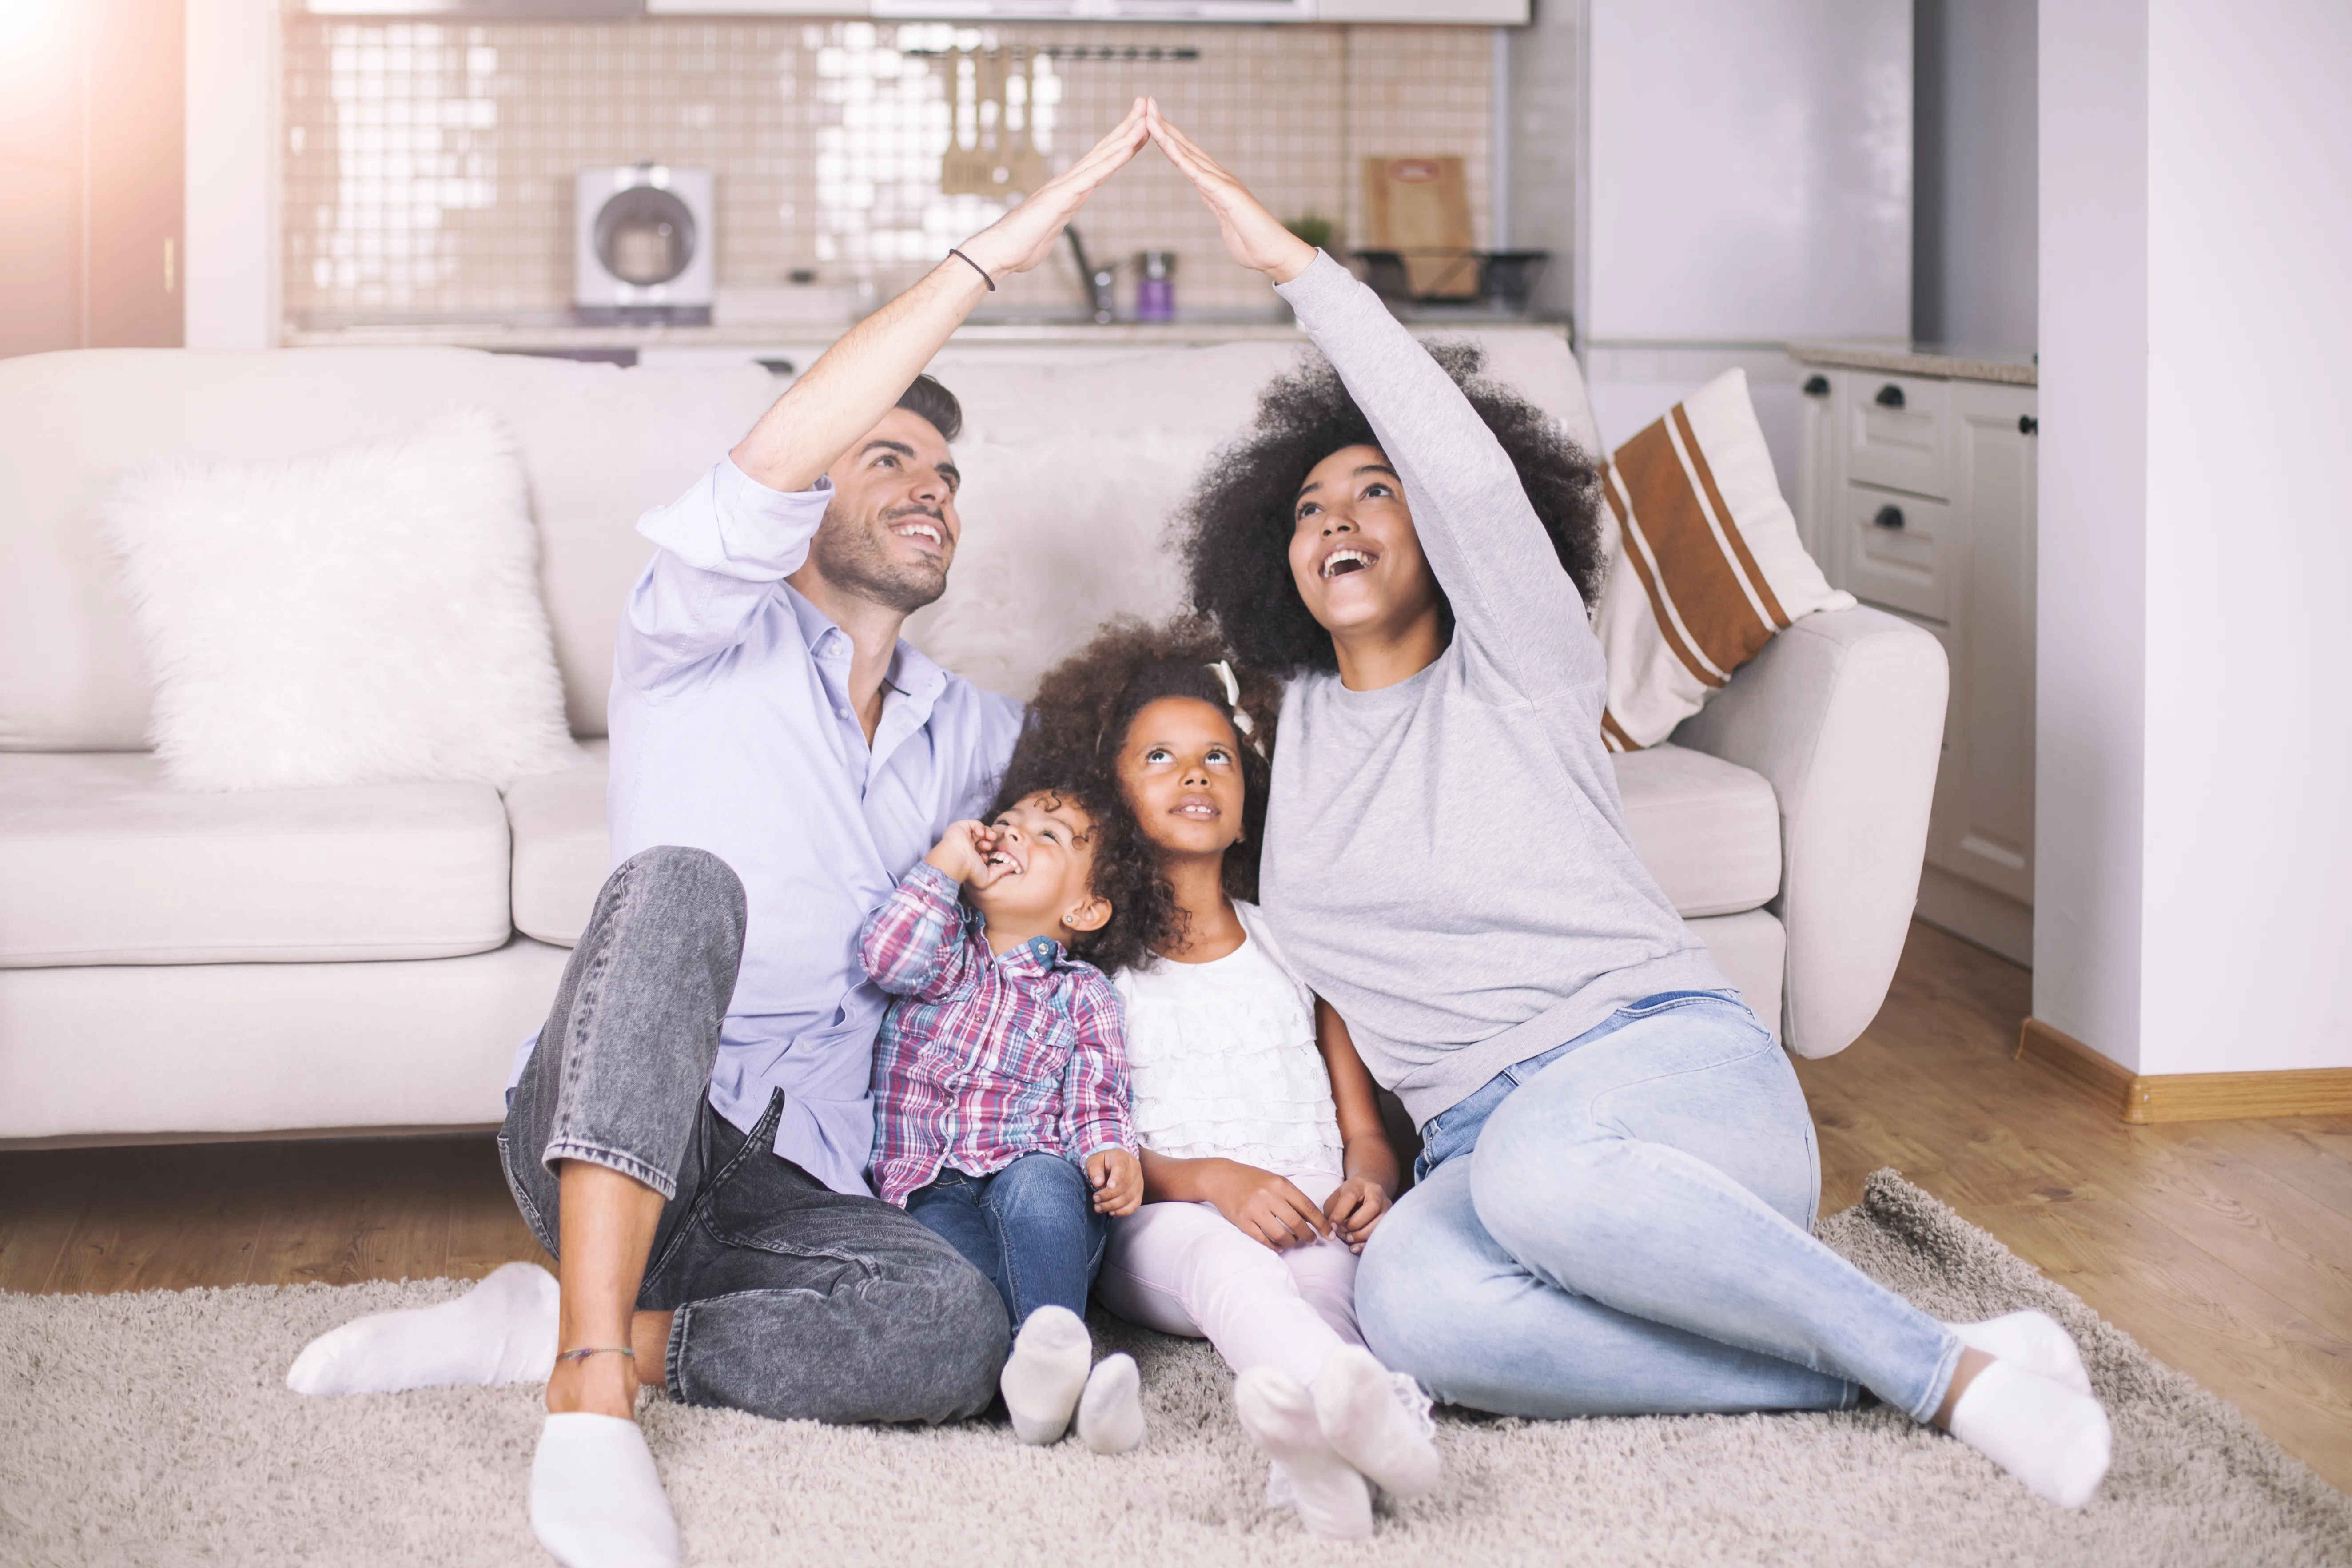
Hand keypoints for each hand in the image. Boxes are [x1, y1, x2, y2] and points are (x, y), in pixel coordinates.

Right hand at [924, 820, 1006, 888]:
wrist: (956, 860)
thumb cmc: (969, 870)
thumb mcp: (988, 876)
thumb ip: (1001, 871)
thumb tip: (1012, 867)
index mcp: (971, 858)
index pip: (984, 851)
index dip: (990, 853)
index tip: (989, 858)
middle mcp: (967, 847)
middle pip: (984, 840)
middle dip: (989, 843)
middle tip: (989, 847)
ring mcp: (964, 837)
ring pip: (980, 831)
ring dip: (988, 834)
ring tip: (989, 838)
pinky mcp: (961, 827)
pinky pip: (974, 823)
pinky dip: (980, 827)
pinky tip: (981, 833)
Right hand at [956, 98, 1150, 279]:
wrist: (999, 251)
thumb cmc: (1022, 242)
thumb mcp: (1050, 227)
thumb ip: (1057, 218)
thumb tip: (1058, 218)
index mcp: (1070, 189)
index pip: (1102, 160)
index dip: (1121, 141)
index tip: (1140, 125)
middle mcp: (1069, 181)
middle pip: (1104, 150)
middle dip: (1127, 126)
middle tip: (1146, 103)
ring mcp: (1065, 187)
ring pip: (1101, 158)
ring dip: (1125, 138)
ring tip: (1144, 119)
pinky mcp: (1060, 199)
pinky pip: (1091, 178)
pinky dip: (1110, 163)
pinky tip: (1127, 150)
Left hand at [1088, 1148, 1142, 1216]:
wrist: (1116, 1164)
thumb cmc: (1104, 1162)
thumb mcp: (1094, 1160)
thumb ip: (1094, 1169)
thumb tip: (1098, 1183)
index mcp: (1123, 1158)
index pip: (1122, 1168)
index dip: (1117, 1178)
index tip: (1109, 1187)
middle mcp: (1134, 1169)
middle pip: (1125, 1185)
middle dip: (1108, 1195)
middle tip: (1095, 1199)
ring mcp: (1139, 1182)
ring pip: (1130, 1197)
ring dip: (1113, 1205)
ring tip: (1098, 1207)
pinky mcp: (1140, 1193)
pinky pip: (1134, 1205)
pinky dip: (1122, 1211)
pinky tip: (1111, 1212)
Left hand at [1145, 99, 1317, 282]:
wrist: (1273, 253)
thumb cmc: (1252, 243)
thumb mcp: (1228, 222)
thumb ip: (1220, 209)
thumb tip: (1217, 205)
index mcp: (1216, 184)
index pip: (1187, 157)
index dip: (1170, 138)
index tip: (1152, 122)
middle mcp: (1218, 177)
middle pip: (1185, 147)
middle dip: (1164, 125)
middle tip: (1147, 103)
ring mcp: (1222, 182)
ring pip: (1187, 154)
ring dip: (1167, 134)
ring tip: (1149, 115)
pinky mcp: (1224, 193)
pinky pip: (1196, 172)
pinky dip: (1179, 156)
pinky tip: (1165, 142)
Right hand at [1205, 1160, 1332, 1250]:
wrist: (1221, 1177)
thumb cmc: (1252, 1179)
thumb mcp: (1274, 1180)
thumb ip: (1292, 1196)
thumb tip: (1312, 1218)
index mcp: (1280, 1184)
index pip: (1308, 1207)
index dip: (1321, 1223)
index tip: (1329, 1234)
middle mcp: (1268, 1196)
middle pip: (1296, 1223)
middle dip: (1308, 1236)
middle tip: (1312, 1241)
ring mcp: (1254, 1209)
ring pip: (1281, 1234)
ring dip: (1291, 1242)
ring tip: (1293, 1242)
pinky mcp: (1242, 1221)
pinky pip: (1263, 1239)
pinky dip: (1274, 1246)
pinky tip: (1279, 1247)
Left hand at [1322, 1177, 1390, 1252]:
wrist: (1368, 1191)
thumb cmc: (1348, 1197)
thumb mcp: (1336, 1197)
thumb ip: (1331, 1210)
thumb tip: (1332, 1228)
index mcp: (1359, 1184)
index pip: (1351, 1196)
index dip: (1340, 1213)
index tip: (1332, 1226)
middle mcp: (1376, 1193)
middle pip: (1372, 1207)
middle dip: (1354, 1224)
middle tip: (1342, 1232)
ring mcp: (1387, 1206)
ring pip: (1380, 1222)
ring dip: (1361, 1235)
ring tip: (1348, 1238)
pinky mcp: (1390, 1219)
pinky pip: (1382, 1234)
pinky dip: (1366, 1244)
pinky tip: (1355, 1248)